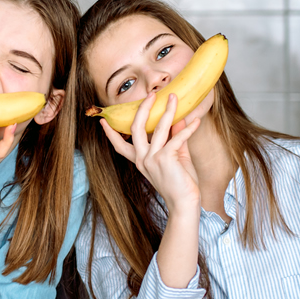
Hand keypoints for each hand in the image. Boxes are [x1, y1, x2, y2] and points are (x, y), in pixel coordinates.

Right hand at [101, 92, 201, 211]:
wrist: (185, 203)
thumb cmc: (180, 183)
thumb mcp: (175, 157)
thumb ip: (175, 138)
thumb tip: (178, 119)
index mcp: (140, 160)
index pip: (120, 145)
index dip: (111, 133)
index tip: (103, 121)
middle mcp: (142, 159)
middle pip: (136, 127)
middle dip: (143, 108)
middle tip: (151, 95)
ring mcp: (152, 159)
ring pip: (158, 127)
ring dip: (169, 110)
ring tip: (175, 98)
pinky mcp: (165, 159)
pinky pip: (177, 138)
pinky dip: (189, 128)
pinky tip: (197, 121)